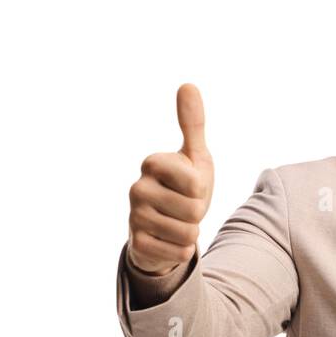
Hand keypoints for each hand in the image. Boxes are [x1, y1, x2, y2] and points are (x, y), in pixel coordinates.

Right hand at [126, 83, 214, 274]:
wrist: (167, 226)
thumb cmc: (184, 187)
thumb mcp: (195, 157)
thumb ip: (193, 123)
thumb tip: (188, 85)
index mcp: (152, 163)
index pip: (195, 182)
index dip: (201, 188)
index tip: (190, 185)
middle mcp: (137, 188)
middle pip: (195, 210)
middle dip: (199, 213)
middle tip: (184, 207)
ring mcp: (134, 217)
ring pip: (188, 233)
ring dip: (191, 232)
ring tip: (177, 222)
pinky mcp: (137, 244)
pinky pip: (179, 252)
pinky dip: (181, 249)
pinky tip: (168, 240)